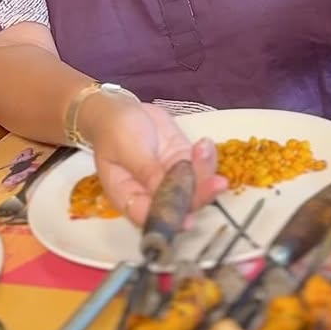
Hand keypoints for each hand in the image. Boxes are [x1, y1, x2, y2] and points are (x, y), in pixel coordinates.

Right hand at [89, 97, 226, 227]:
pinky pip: (200, 168)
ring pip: (195, 187)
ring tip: (204, 149)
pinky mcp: (183, 163)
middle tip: (217, 183)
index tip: (188, 219)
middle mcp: (153, 194)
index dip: (170, 220)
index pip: (150, 216)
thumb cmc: (114, 130)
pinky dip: (207, 159)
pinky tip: (205, 144)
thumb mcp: (126, 149)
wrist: (120, 109)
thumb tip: (167, 195)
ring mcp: (171, 178)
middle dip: (200, 195)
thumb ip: (147, 171)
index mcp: (129, 197)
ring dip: (206, 173)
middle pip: (179, 205)